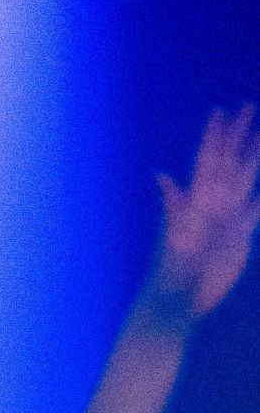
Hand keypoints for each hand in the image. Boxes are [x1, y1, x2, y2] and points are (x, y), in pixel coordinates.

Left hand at [147, 105, 259, 324]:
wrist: (177, 307)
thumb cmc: (167, 281)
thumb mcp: (170, 246)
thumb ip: (174, 214)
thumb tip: (163, 181)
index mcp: (196, 204)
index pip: (206, 162)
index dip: (214, 138)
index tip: (220, 112)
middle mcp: (213, 207)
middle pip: (229, 161)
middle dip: (238, 135)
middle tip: (248, 105)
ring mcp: (227, 220)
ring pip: (246, 179)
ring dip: (255, 156)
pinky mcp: (239, 238)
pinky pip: (256, 209)